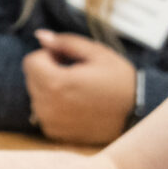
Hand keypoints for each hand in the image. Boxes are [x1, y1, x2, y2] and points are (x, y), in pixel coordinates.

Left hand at [25, 30, 139, 144]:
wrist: (137, 114)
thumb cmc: (118, 80)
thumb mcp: (96, 53)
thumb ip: (65, 42)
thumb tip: (40, 36)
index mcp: (55, 83)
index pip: (30, 62)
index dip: (49, 56)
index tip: (68, 60)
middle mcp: (47, 105)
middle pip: (31, 78)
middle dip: (48, 71)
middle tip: (75, 74)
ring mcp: (50, 122)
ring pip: (36, 95)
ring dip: (50, 89)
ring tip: (78, 90)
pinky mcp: (55, 133)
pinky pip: (44, 112)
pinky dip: (54, 106)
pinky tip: (76, 105)